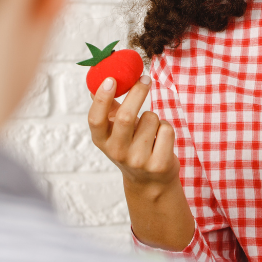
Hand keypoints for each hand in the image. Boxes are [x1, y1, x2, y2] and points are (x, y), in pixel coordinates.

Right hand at [87, 75, 178, 193]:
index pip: (95, 119)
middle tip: (145, 79)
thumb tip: (100, 81)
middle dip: (137, 93)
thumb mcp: (116, 133)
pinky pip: (166, 129)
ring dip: (154, 116)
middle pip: (126, 117)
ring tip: (151, 130)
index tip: (111, 79)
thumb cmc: (132, 147)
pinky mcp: (158, 164)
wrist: (150, 182)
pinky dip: (166, 127)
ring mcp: (138, 160)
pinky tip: (160, 140)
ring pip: (151, 118)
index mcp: (102, 141)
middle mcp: (117, 152)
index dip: (101, 98)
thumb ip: (110, 109)